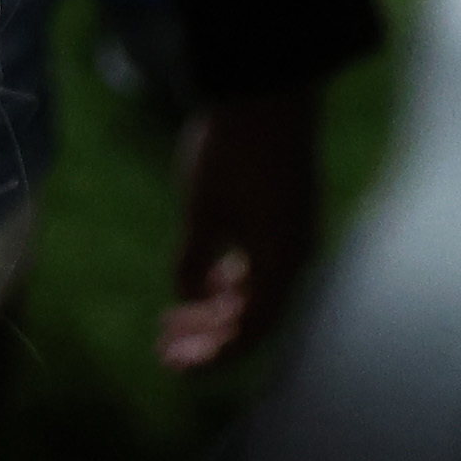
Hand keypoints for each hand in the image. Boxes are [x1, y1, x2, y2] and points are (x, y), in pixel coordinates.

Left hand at [157, 83, 323, 375]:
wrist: (267, 95)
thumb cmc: (232, 156)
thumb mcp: (202, 214)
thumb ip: (193, 263)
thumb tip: (188, 296)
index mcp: (281, 265)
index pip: (250, 332)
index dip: (213, 355)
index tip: (175, 366)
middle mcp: (295, 256)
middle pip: (253, 316)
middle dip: (208, 337)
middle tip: (164, 347)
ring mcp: (293, 233)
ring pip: (255, 289)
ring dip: (215, 308)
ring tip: (173, 318)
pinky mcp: (286, 212)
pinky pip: (259, 263)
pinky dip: (228, 279)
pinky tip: (199, 279)